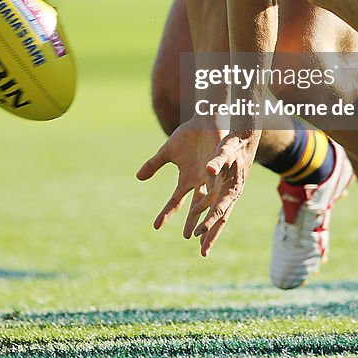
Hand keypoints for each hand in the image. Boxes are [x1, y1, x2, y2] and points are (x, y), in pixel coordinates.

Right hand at [136, 115, 228, 240]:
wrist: (205, 120)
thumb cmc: (188, 136)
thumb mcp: (167, 151)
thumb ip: (154, 165)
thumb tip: (138, 177)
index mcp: (187, 180)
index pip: (175, 201)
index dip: (166, 213)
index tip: (156, 226)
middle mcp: (200, 181)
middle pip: (196, 206)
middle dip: (192, 221)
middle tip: (187, 237)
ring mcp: (211, 174)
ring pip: (209, 197)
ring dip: (205, 210)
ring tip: (202, 224)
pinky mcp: (220, 163)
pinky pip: (218, 176)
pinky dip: (213, 182)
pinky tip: (209, 189)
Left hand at [194, 129, 260, 255]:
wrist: (244, 137)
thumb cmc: (234, 143)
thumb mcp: (226, 150)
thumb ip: (217, 160)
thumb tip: (208, 168)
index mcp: (231, 189)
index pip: (218, 210)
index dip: (208, 222)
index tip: (197, 234)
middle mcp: (230, 194)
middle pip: (220, 219)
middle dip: (211, 235)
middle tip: (202, 253)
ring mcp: (226, 191)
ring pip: (214, 212)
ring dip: (205, 225)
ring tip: (194, 238)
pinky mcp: (222, 185)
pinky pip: (211, 201)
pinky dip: (203, 210)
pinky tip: (194, 215)